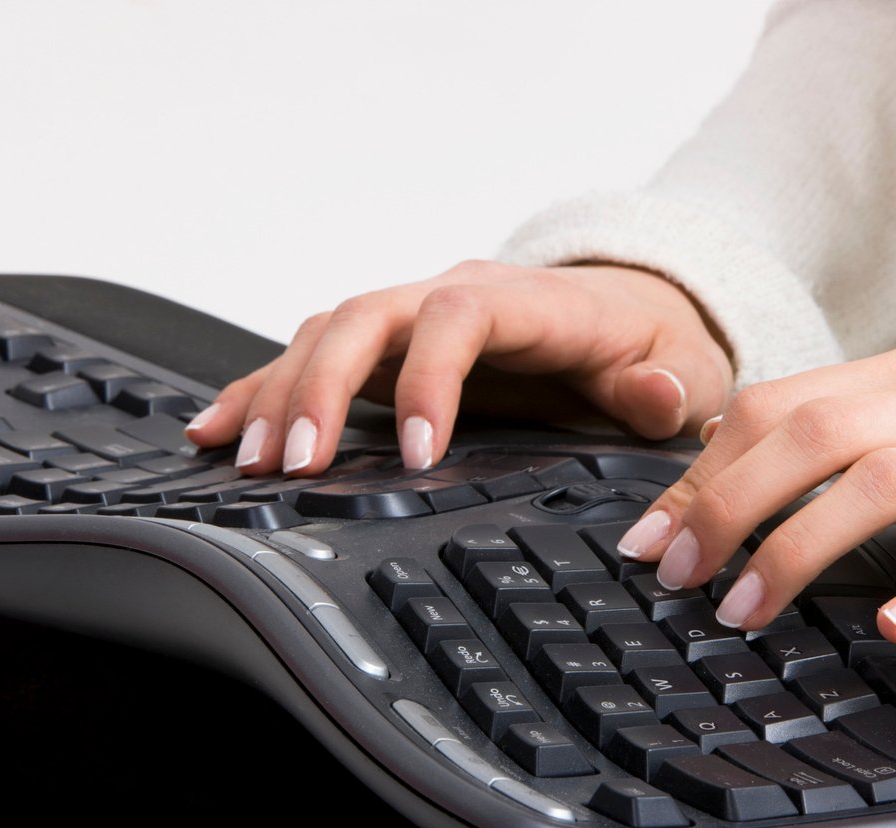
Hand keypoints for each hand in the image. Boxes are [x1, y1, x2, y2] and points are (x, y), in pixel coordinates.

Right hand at [184, 260, 732, 473]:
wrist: (621, 308)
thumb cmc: (642, 339)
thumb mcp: (678, 364)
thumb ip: (666, 385)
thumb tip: (658, 396)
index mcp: (523, 302)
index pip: (459, 318)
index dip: (430, 378)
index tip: (422, 454)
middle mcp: (454, 295)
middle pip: (366, 315)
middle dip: (322, 387)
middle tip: (293, 463)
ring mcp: (413, 316)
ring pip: (326, 331)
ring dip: (280, 391)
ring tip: (242, 456)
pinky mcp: (388, 347)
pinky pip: (312, 353)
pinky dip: (263, 388)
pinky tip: (217, 426)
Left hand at [616, 333, 895, 644]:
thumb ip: (832, 428)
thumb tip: (716, 447)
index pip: (783, 404)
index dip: (706, 468)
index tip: (656, 532)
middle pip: (819, 435)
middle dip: (730, 506)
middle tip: (682, 572)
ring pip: (887, 485)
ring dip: (799, 551)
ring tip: (747, 608)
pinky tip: (891, 626)